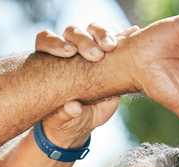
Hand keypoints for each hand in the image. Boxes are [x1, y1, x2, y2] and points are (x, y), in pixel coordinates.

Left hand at [34, 23, 139, 147]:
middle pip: (73, 32)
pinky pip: (116, 39)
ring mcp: (89, 51)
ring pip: (93, 31)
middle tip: (95, 55)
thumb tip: (73, 106)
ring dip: (103, 34)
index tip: (69, 52)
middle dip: (84, 40)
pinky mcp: (108, 55)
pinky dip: (124, 34)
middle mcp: (69, 50)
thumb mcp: (62, 120)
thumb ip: (64, 114)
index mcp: (50, 62)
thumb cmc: (64, 120)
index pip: (46, 41)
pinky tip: (131, 32)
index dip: (55, 42)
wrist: (81, 122)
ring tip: (111, 47)